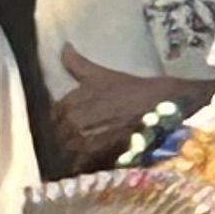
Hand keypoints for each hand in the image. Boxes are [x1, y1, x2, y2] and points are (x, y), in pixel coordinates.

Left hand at [52, 51, 197, 172]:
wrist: (162, 106)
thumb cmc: (131, 89)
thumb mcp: (101, 75)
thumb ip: (76, 63)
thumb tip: (64, 45)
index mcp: (67, 104)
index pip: (52, 119)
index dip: (61, 122)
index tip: (72, 125)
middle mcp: (71, 124)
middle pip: (58, 140)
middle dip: (66, 140)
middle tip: (83, 141)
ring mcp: (84, 144)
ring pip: (68, 155)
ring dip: (74, 155)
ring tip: (88, 154)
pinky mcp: (99, 159)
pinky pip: (82, 167)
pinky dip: (84, 167)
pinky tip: (93, 164)